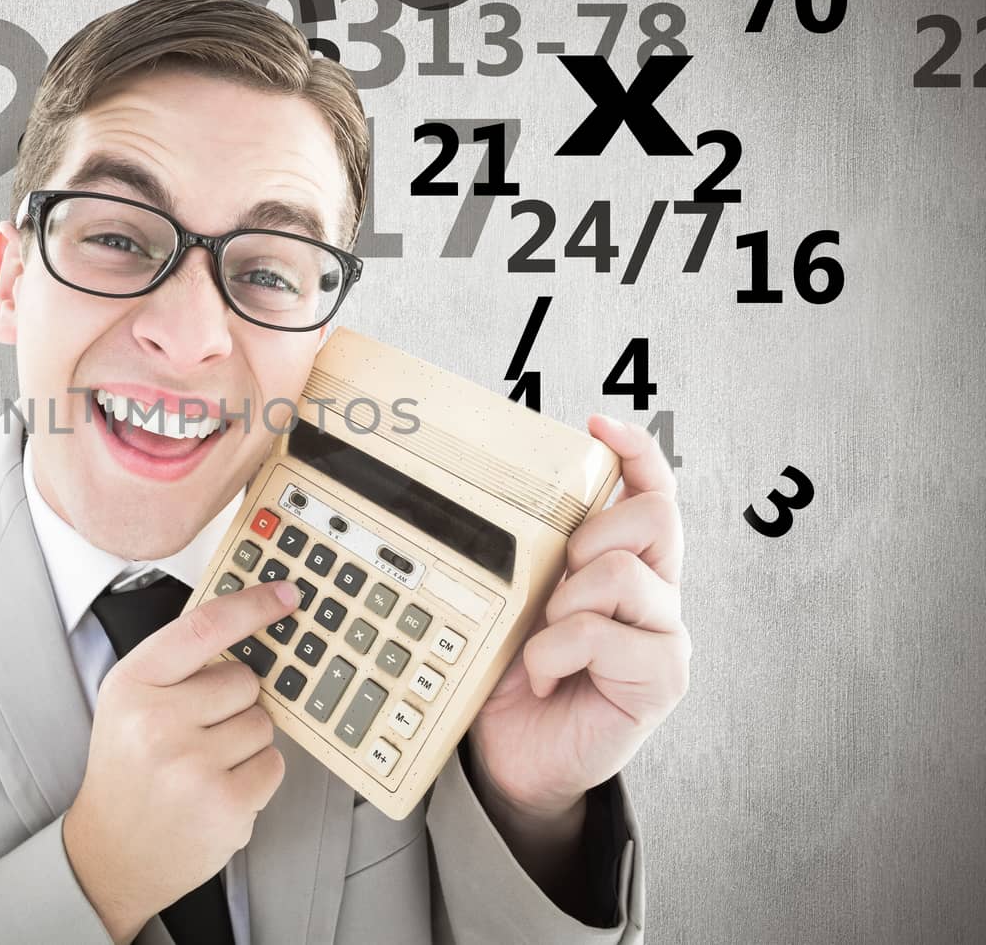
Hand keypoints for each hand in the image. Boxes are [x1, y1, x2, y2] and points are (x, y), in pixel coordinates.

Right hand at [64, 579, 298, 944]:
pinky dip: (255, 777)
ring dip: (245, 743)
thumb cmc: (127, 769)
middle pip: (245, 680)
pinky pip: (273, 764)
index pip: (203, 627)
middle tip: (199, 732)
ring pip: (263, 724)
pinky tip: (218, 789)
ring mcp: (192, 765)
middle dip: (235, 703)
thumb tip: (249, 627)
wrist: (110, 852)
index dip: (252, 606)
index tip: (285, 596)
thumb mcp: (130, 702)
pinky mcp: (224, 804)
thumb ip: (178, 665)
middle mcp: (157, 721)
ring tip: (204, 765)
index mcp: (133, 684)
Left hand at [467, 414, 690, 821]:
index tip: (597, 423)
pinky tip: (545, 676)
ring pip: (623, 573)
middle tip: (554, 583)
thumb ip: (538, 558)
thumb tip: (521, 500)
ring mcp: (665, 636)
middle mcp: (657, 595)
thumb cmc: (519, 678)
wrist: (515, 757)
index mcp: (629, 566)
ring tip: (542, 641)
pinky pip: (603, 632)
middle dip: (590, 534)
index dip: (637, 452)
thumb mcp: (518, 602)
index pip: (655, 493)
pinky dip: (556, 651)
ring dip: (564, 603)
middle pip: (653, 517)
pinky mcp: (663, 678)